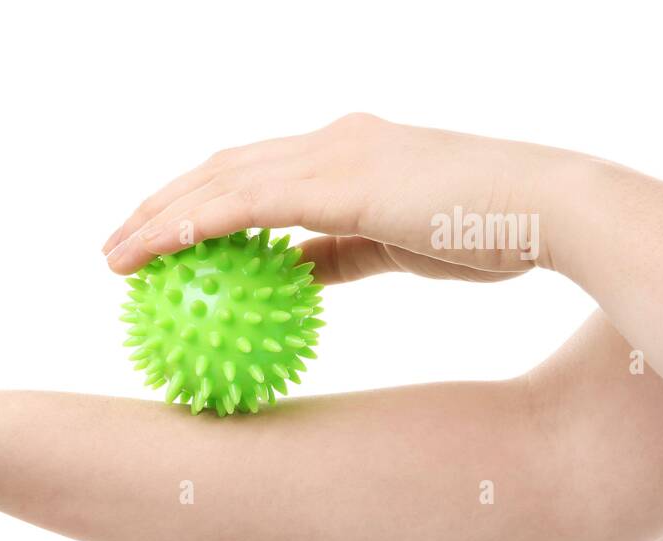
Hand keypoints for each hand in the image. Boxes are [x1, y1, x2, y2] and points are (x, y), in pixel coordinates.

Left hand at [102, 113, 583, 282]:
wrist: (544, 210)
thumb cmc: (487, 233)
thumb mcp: (395, 248)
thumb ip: (337, 256)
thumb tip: (291, 275)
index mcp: (344, 153)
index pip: (251, 173)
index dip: (198, 201)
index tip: (161, 239)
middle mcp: (328, 143)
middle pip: (219, 169)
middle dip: (160, 205)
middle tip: (117, 246)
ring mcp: (330, 154)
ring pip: (218, 181)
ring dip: (159, 217)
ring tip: (117, 257)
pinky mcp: (336, 178)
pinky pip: (244, 202)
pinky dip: (193, 224)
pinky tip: (157, 251)